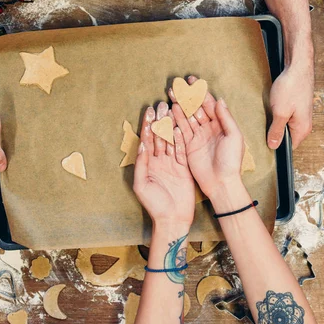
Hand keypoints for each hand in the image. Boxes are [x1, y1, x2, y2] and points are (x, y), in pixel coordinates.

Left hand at [133, 102, 194, 227]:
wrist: (172, 219)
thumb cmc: (154, 204)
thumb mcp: (141, 184)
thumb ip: (141, 164)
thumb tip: (142, 144)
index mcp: (147, 163)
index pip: (147, 140)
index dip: (147, 125)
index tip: (149, 111)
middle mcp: (159, 161)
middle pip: (159, 136)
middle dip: (159, 121)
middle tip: (161, 104)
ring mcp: (172, 163)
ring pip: (171, 141)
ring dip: (170, 126)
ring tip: (171, 109)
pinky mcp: (183, 168)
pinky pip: (182, 151)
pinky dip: (181, 139)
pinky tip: (181, 127)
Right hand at [169, 77, 243, 199]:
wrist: (221, 183)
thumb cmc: (231, 161)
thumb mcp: (234, 137)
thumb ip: (226, 118)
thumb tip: (219, 100)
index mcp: (221, 124)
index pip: (209, 104)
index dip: (200, 92)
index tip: (191, 80)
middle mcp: (209, 128)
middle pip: (196, 108)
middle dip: (186, 96)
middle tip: (176, 84)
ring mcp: (198, 137)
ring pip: (187, 117)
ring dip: (179, 105)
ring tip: (171, 94)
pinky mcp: (189, 146)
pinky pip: (181, 130)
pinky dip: (176, 120)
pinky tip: (171, 110)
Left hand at [266, 61, 313, 149]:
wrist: (297, 65)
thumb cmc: (291, 87)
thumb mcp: (280, 112)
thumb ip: (277, 131)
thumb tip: (273, 146)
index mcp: (302, 129)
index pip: (288, 147)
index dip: (275, 147)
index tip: (262, 144)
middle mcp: (304, 124)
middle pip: (286, 137)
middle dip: (273, 134)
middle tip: (260, 130)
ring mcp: (300, 115)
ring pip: (284, 126)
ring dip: (274, 123)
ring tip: (265, 117)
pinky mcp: (296, 106)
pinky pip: (284, 116)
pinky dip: (276, 114)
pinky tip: (269, 109)